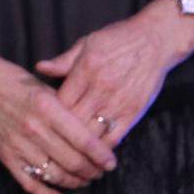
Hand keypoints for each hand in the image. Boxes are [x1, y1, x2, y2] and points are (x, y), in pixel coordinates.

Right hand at [0, 53, 115, 193]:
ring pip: (55, 175)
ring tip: (84, 179)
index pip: (83, 139)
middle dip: (92, 171)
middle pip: (72, 161)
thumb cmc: (14, 81)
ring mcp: (17, 143)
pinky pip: (30, 183)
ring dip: (75, 182)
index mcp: (46, 106)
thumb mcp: (45, 86)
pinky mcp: (5, 155)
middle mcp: (32, 127)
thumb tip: (97, 131)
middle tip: (100, 171)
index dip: (102, 155)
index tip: (111, 162)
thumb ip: (68, 108)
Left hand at [35, 1, 193, 151]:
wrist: (154, 41)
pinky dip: (102, 147)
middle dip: (60, 132)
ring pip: (93, 132)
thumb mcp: (86, 43)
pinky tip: (92, 153)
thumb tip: (39, 67)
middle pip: (74, 119)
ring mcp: (119, 102)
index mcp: (86, 69)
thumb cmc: (117, 40)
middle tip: (49, 140)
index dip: (48, 113)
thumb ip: (63, 61)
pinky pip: (115, 136)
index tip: (41, 120)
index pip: (60, 100)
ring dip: (79, 144)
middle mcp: (101, 87)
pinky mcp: (134, 112)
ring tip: (67, 152)